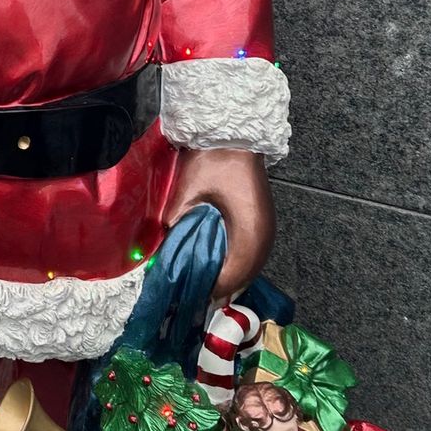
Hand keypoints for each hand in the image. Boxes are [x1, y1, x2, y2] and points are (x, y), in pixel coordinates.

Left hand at [163, 147, 274, 302]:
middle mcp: (263, 238)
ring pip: (248, 270)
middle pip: (241, 280)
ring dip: (226, 278)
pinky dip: (234, 265)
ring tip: (199, 283)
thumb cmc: (212, 160)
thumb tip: (163, 252)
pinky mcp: (263, 225)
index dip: (204, 290)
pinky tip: (215, 265)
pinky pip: (251, 256)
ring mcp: (267, 232)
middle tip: (189, 294)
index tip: (183, 295)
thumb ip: (176, 225)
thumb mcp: (186, 194)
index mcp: (248, 232)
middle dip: (215, 288)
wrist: (234, 135)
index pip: (228, 278)